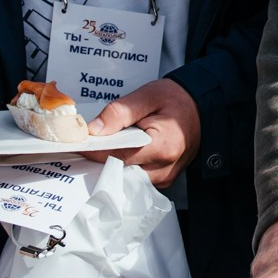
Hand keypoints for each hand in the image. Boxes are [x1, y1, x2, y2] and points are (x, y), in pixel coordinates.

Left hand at [82, 77, 199, 188]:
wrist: (202, 108)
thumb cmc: (177, 100)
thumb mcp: (148, 96)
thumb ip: (120, 112)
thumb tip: (94, 130)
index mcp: (162, 146)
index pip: (118, 156)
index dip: (94, 152)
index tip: (76, 145)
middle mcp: (164, 168)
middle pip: (120, 173)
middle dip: (100, 161)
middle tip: (83, 148)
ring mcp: (164, 177)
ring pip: (126, 180)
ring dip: (111, 167)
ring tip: (102, 149)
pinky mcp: (163, 180)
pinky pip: (136, 180)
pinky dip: (123, 169)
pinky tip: (117, 155)